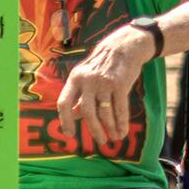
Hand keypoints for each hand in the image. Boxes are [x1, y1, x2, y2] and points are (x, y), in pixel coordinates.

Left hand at [57, 27, 152, 145]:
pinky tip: (122, 130)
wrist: (124, 47)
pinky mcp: (120, 84)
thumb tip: (74, 116)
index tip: (70, 134)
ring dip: (110, 128)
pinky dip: (122, 122)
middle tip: (100, 141)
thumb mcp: (86, 77)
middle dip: (94, 130)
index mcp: (75, 79)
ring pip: (105, 112)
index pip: (64, 103)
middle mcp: (87, 81)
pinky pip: (120, 108)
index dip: (65, 120)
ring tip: (115, 138)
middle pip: (87, 112)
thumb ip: (80, 95)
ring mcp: (104, 82)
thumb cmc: (103, 65)